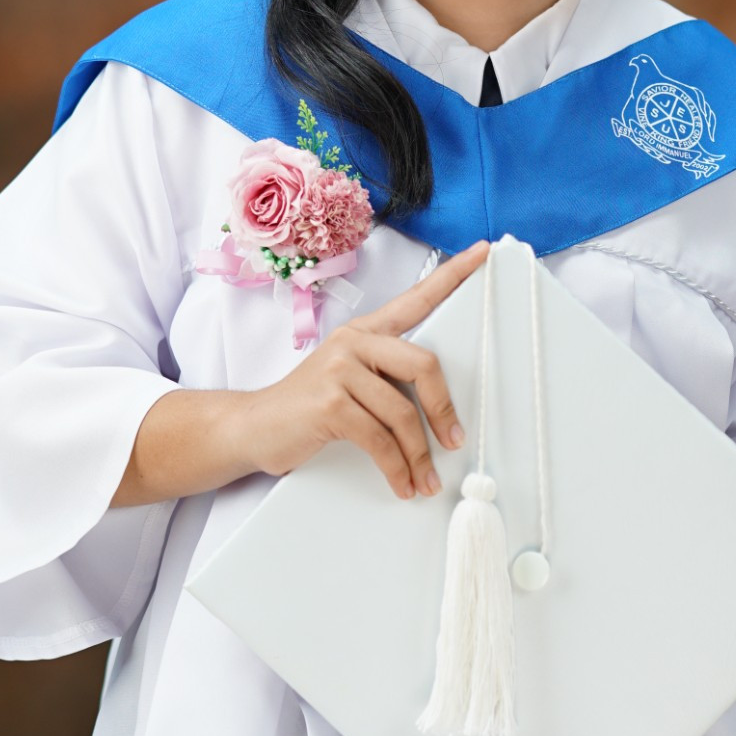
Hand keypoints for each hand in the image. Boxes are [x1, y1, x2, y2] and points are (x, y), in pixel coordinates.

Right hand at [237, 239, 489, 499]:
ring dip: (419, 456)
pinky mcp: (330, 403)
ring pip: (403, 413)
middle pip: (424, 364)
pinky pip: (380, 440)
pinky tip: (401, 483)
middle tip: (454, 441)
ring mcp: (339, 370)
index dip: (454, 275)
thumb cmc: (308, 408)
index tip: (483, 252)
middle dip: (444, 410)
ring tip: (424, 480)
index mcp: (365, 332)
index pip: (417, 298)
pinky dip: (396, 468)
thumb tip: (439, 411)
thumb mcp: (349, 381)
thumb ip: (387, 380)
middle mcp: (354, 342)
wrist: (252, 427)